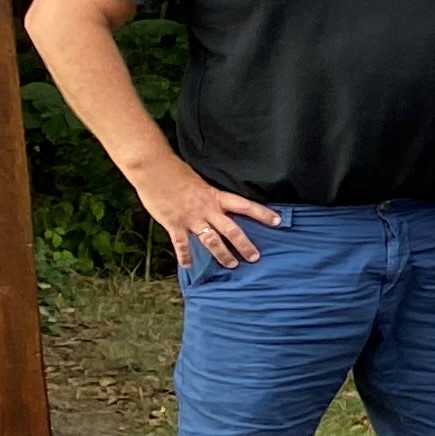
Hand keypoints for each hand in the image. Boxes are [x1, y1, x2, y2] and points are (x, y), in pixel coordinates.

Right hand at [137, 159, 278, 268]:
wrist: (154, 169)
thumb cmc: (176, 172)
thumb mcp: (200, 182)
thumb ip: (209, 196)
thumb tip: (217, 204)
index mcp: (216, 196)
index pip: (245, 206)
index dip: (262, 214)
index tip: (278, 221)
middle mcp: (207, 209)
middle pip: (231, 230)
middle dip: (245, 245)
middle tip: (255, 257)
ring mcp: (191, 218)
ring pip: (211, 241)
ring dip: (222, 254)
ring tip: (231, 265)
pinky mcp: (174, 224)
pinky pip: (181, 244)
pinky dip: (184, 256)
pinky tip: (187, 266)